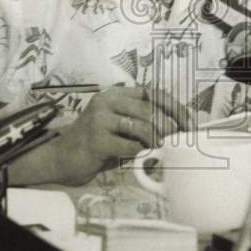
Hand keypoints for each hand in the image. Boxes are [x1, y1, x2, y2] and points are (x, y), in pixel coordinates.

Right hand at [50, 85, 188, 185]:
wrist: (62, 158)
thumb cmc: (96, 144)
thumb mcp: (119, 128)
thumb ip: (141, 124)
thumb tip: (177, 130)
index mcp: (115, 95)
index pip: (152, 93)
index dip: (174, 106)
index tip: (188, 123)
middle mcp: (106, 102)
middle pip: (148, 108)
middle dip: (169, 124)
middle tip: (181, 139)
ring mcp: (99, 119)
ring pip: (139, 126)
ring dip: (156, 138)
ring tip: (162, 147)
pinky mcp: (96, 140)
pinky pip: (128, 145)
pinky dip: (140, 152)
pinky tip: (142, 157)